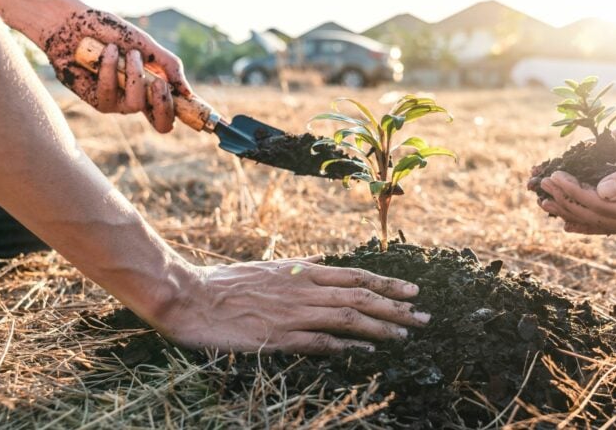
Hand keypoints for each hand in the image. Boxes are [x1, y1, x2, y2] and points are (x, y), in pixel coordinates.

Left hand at [42, 9, 192, 132]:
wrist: (75, 23)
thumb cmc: (111, 33)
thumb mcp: (146, 46)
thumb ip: (168, 66)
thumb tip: (188, 92)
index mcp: (154, 88)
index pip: (174, 111)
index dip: (186, 112)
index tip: (189, 99)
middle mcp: (138, 99)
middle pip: (162, 124)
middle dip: (164, 104)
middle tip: (159, 83)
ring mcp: (118, 103)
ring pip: (138, 104)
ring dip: (135, 75)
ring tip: (128, 53)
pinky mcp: (98, 101)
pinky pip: (111, 94)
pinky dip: (111, 70)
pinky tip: (108, 52)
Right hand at [151, 257, 429, 353]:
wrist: (192, 297)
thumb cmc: (228, 282)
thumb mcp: (270, 267)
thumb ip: (299, 268)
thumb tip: (322, 263)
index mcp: (302, 271)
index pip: (355, 276)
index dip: (387, 283)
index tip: (413, 290)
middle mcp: (305, 289)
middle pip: (361, 296)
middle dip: (396, 306)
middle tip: (424, 316)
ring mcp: (294, 313)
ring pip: (348, 318)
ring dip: (381, 326)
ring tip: (406, 334)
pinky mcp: (281, 337)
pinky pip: (322, 342)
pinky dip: (347, 346)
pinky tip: (366, 351)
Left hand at [537, 121, 615, 236]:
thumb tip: (600, 190)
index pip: (603, 206)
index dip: (574, 191)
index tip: (552, 176)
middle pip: (600, 218)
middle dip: (567, 203)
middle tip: (540, 189)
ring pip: (605, 224)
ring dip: (574, 213)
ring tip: (546, 206)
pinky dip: (592, 221)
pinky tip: (571, 223)